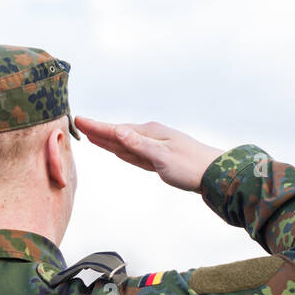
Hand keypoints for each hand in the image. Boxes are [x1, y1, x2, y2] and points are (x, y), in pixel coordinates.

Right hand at [73, 116, 225, 191]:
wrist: (216, 174)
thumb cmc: (191, 166)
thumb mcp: (162, 157)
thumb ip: (139, 145)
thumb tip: (117, 132)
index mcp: (150, 133)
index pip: (116, 130)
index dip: (96, 127)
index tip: (78, 120)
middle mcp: (151, 137)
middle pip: (118, 134)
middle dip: (98, 130)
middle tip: (79, 123)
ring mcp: (156, 147)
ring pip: (125, 143)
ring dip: (108, 139)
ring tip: (92, 134)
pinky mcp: (160, 159)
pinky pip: (135, 153)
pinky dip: (123, 150)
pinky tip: (119, 148)